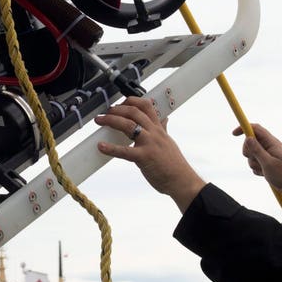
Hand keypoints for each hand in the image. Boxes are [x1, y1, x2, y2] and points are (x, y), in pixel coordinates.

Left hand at [95, 96, 205, 211]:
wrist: (181, 180)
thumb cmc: (175, 164)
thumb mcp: (168, 141)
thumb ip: (163, 129)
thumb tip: (164, 120)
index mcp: (158, 128)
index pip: (146, 105)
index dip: (131, 100)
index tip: (120, 103)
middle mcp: (154, 133)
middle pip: (134, 112)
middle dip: (117, 109)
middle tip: (106, 111)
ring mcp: (149, 144)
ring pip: (128, 125)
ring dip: (111, 120)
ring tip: (100, 120)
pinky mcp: (144, 158)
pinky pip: (125, 151)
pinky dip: (111, 148)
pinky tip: (101, 146)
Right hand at [234, 123, 281, 216]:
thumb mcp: (268, 163)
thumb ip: (257, 150)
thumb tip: (248, 138)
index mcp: (272, 143)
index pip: (256, 129)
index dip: (244, 128)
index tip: (233, 134)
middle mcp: (270, 146)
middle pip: (251, 142)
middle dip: (248, 152)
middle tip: (256, 160)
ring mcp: (268, 154)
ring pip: (252, 154)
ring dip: (253, 163)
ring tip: (264, 171)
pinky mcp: (267, 162)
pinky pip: (255, 163)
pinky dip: (257, 169)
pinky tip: (265, 174)